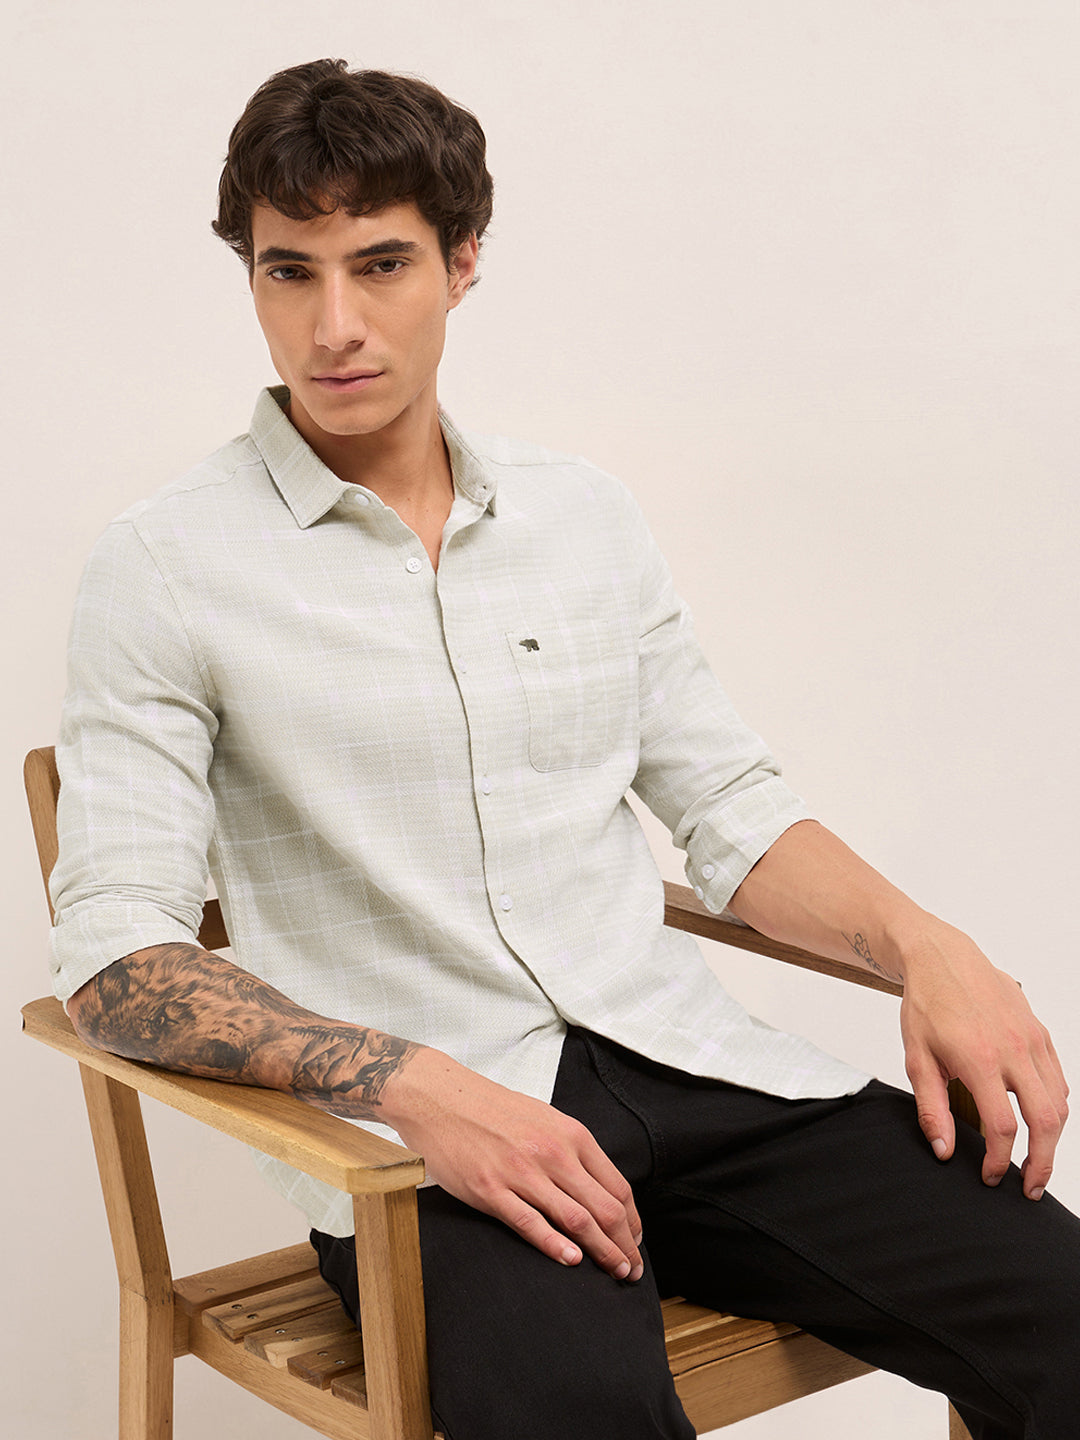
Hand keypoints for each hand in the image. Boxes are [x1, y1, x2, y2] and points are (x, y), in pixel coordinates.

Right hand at [381, 1048, 643, 1279]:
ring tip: (614, 1273)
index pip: (617, 1186)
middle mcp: (552, 1153)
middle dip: (625, 1245)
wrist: (441, 1099)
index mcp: (571, 1135)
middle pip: (604, 1208)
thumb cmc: (494, 1110)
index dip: (632, 1221)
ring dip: (601, 1252)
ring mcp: (521, 1172)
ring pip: (575, 1220)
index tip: (635, 1241)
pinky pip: (531, 1223)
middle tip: (632, 1270)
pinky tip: (572, 1261)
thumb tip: (599, 1187)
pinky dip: (555, 1245)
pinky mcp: (491, 1190)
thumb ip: (573, 1150)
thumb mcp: (546, 1119)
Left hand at [898, 921, 1068, 1198]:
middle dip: (1042, 1162)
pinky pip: (1058, 1078)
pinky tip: (1039, 1120)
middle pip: (1045, 1120)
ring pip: (1059, 1101)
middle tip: (1030, 1187)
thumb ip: (931, 1109)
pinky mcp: (1039, 1031)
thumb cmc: (926, 1005)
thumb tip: (945, 1151)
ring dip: (1053, 1138)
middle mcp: (1012, 1049)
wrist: (942, 957)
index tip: (991, 1176)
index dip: (1000, 1160)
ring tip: (1037, 1160)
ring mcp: (1031, 1039)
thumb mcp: (917, 1059)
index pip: (1002, 1126)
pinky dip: (1055, 1105)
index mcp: (978, 1058)